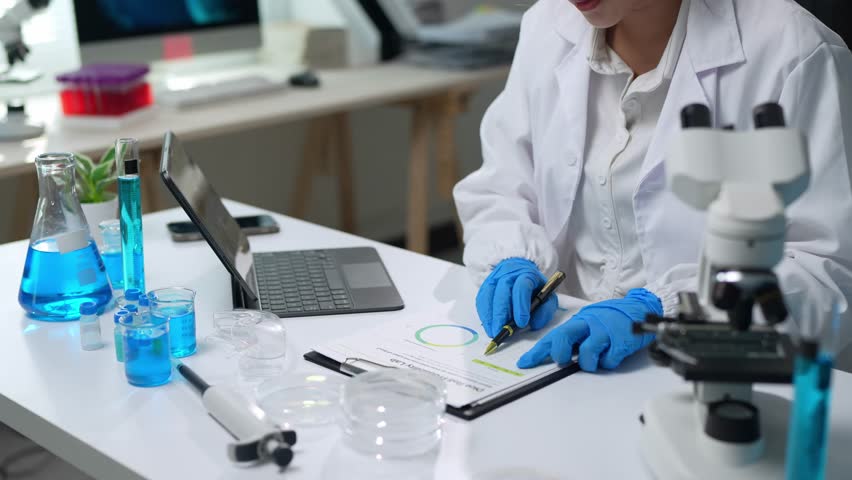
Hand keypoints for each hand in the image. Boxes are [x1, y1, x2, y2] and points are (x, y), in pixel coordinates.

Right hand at [475, 258, 557, 337]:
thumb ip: (545, 310)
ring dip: (490, 316)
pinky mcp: (485, 286)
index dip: (521, 306)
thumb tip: (535, 324)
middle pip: (502, 292)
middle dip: (501, 314)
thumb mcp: (547, 297)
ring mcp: (494, 279)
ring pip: (489, 296)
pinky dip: (484, 314)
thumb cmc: (534, 288)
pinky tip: (488, 325)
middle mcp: (508, 274)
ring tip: (493, 331)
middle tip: (502, 331)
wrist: (520, 271)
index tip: (521, 323)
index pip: (522, 287)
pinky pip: (482, 300)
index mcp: (527, 274)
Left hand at [517, 289, 661, 371]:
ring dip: (590, 364)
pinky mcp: (621, 341)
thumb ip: (575, 337)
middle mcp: (588, 324)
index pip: (552, 336)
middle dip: (561, 354)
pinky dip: (609, 363)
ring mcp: (605, 331)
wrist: (640, 309)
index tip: (524, 363)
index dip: (537, 351)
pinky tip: (613, 354)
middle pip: (563, 339)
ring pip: (586, 356)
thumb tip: (557, 355)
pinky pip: (608, 361)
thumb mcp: (589, 322)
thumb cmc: (612, 318)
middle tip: (567, 360)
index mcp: (578, 321)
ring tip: (598, 358)